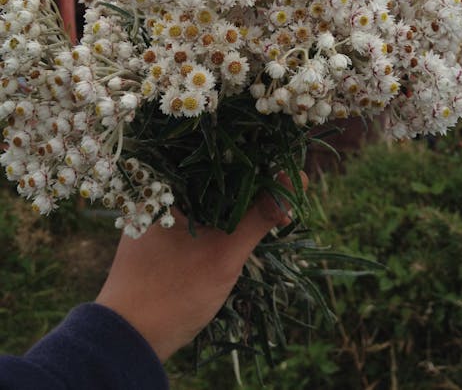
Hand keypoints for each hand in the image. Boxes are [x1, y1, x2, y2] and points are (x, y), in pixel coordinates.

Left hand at [95, 171, 307, 360]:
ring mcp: (157, 213)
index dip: (250, 155)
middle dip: (247, 180)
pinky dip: (220, 217)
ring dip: (235, 200)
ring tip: (271, 199)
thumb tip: (298, 181)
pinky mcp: (161, 234)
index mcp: (160, 183)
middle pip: (210, 174)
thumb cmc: (173, 292)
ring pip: (206, 195)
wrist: (128, 340)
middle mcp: (155, 191)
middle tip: (282, 183)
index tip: (281, 160)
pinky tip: (244, 222)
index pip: (212, 155)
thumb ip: (259, 216)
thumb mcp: (224, 253)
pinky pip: (197, 214)